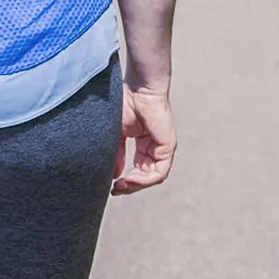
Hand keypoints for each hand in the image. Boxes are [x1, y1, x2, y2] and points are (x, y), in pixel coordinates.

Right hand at [112, 78, 175, 194]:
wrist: (139, 88)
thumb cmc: (126, 104)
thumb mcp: (116, 135)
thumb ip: (116, 155)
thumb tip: (113, 176)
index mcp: (144, 144)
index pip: (138, 169)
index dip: (125, 180)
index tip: (111, 185)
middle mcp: (154, 147)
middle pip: (145, 176)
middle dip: (129, 186)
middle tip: (115, 189)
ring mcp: (162, 148)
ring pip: (152, 177)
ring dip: (136, 185)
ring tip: (121, 185)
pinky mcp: (167, 147)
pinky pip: (159, 172)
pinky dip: (144, 180)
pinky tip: (130, 179)